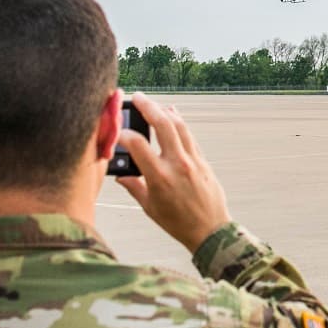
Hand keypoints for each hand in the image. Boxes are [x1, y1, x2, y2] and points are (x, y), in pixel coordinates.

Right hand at [116, 92, 230, 252]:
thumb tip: (121, 176)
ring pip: (179, 125)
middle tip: (137, 97)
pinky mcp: (202, 160)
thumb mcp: (150, 207)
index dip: (123, 134)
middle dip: (148, 106)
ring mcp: (192, 160)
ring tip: (153, 103)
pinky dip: (179, 122)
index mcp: (159, 177)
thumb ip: (134, 187)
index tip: (117, 132)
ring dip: (164, 110)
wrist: (210, 230)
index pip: (137, 144)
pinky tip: (172, 115)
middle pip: (162, 124)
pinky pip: (189, 135)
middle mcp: (177, 164)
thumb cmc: (178, 222)